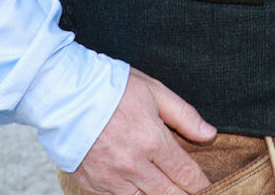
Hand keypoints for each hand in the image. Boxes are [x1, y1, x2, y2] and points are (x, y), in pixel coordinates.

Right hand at [65, 68, 216, 194]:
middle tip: (192, 193)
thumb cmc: (112, 89)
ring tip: (164, 189)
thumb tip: (209, 134)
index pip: (185, 173)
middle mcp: (133, 165)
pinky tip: (137, 188)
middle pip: (168, 194)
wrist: (64, 95)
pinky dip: (129, 194)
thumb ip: (184, 115)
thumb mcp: (154, 92)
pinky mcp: (92, 184)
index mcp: (152, 141)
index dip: (200, 184)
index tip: (207, 187)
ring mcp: (110, 178)